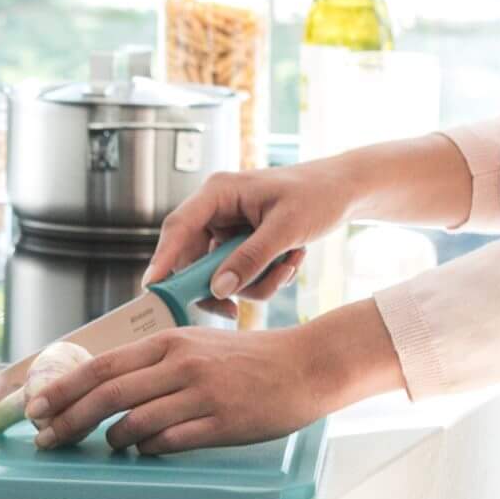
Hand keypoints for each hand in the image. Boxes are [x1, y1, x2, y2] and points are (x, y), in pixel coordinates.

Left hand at [30, 303, 400, 454]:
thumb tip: (109, 390)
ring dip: (111, 438)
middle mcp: (179, 364)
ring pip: (134, 422)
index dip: (63, 389)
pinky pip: (169, 441)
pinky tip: (144, 449)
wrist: (303, 365)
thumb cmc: (247, 360)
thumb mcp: (195, 346)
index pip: (101, 365)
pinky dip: (149, 448)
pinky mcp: (220, 422)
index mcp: (168, 342)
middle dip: (68, 420)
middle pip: (106, 395)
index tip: (37, 407)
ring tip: (105, 444)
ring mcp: (200, 394)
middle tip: (46, 438)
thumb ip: (153, 365)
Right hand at [143, 155, 361, 305]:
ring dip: (255, 281)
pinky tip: (290, 260)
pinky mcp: (242, 244)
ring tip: (289, 264)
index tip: (153, 287)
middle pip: (195, 260)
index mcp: (219, 192)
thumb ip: (250, 259)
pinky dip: (265, 278)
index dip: (164, 258)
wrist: (346, 191)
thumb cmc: (319, 194)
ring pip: (221, 274)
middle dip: (223, 284)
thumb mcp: (286, 228)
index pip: (179, 227)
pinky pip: (240, 275)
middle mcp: (217, 210)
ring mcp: (229, 229)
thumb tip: (218, 288)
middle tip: (236, 307)